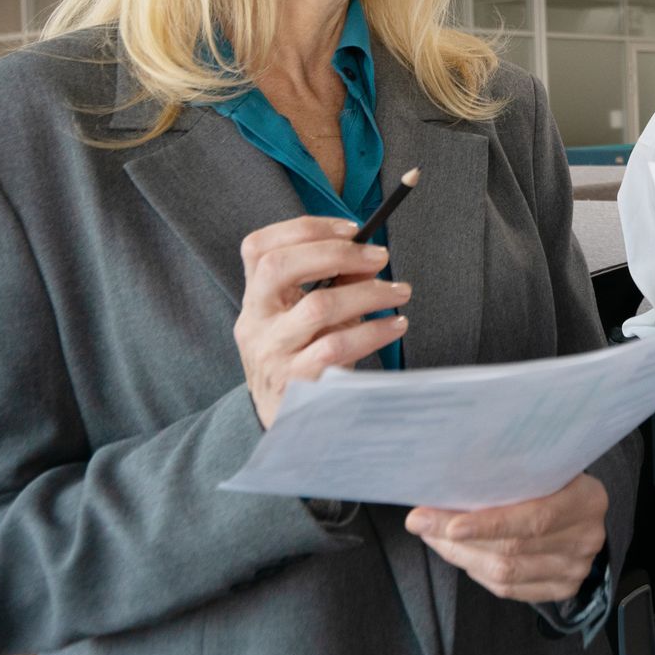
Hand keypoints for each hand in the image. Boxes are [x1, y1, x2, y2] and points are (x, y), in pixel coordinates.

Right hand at [234, 215, 410, 428]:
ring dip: (368, 292)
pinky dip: (373, 331)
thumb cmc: (304, 360)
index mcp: (256, 300)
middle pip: (280, 266)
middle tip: (380, 257)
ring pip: (318, 306)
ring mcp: (271, 352)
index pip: (258, 248)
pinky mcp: (295, 381)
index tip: (351, 228)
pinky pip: (337, 346)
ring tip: (400, 292)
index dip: (304, 229)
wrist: (286, 426)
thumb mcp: (310, 320)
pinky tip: (395, 325)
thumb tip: (369, 256)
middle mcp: (255, 323)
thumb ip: (333, 285)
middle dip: (337, 253)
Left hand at [406, 474, 607, 602]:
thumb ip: (512, 477)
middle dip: (458, 540)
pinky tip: (463, 555)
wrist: (587, 509)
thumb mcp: (546, 468)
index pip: (535, 519)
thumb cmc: (558, 480)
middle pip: (513, 550)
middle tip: (422, 523)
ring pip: (506, 574)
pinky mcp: (563, 588)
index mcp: (586, 500)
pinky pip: (510, 590)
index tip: (449, 523)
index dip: (490, 524)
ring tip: (434, 537)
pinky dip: (479, 573)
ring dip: (462, 557)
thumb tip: (451, 482)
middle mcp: (585, 538)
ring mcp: (576, 568)